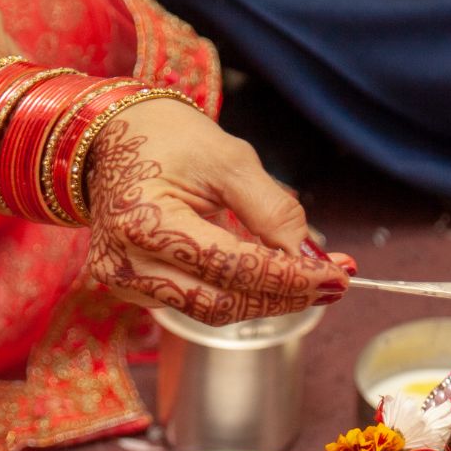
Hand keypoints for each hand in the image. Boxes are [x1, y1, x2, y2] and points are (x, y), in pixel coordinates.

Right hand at [82, 99, 349, 324]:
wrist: (111, 138)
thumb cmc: (169, 139)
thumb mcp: (229, 160)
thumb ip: (273, 211)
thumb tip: (313, 259)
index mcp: (146, 223)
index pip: (233, 268)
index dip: (291, 277)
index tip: (339, 275)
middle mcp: (127, 265)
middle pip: (224, 303)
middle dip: (285, 296)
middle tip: (333, 282)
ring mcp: (125, 284)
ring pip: (212, 311)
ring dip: (265, 300)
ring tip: (308, 280)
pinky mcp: (134, 290)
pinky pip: (196, 303)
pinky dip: (237, 294)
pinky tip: (267, 277)